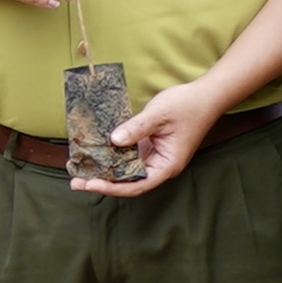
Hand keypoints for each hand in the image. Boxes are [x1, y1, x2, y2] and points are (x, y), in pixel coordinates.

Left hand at [74, 73, 230, 196]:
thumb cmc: (188, 106)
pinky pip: (128, 155)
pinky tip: (95, 151)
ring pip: (126, 170)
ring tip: (79, 169)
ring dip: (105, 169)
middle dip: (102, 181)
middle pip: (128, 182)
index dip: (112, 187)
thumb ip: (136, 128)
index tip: (91, 183)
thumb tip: (112, 140)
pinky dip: (112, 155)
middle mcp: (159, 165)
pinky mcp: (149, 146)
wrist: (205, 95)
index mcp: (166, 165)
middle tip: (76, 180)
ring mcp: (154, 156)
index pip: (136, 185)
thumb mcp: (159, 115)